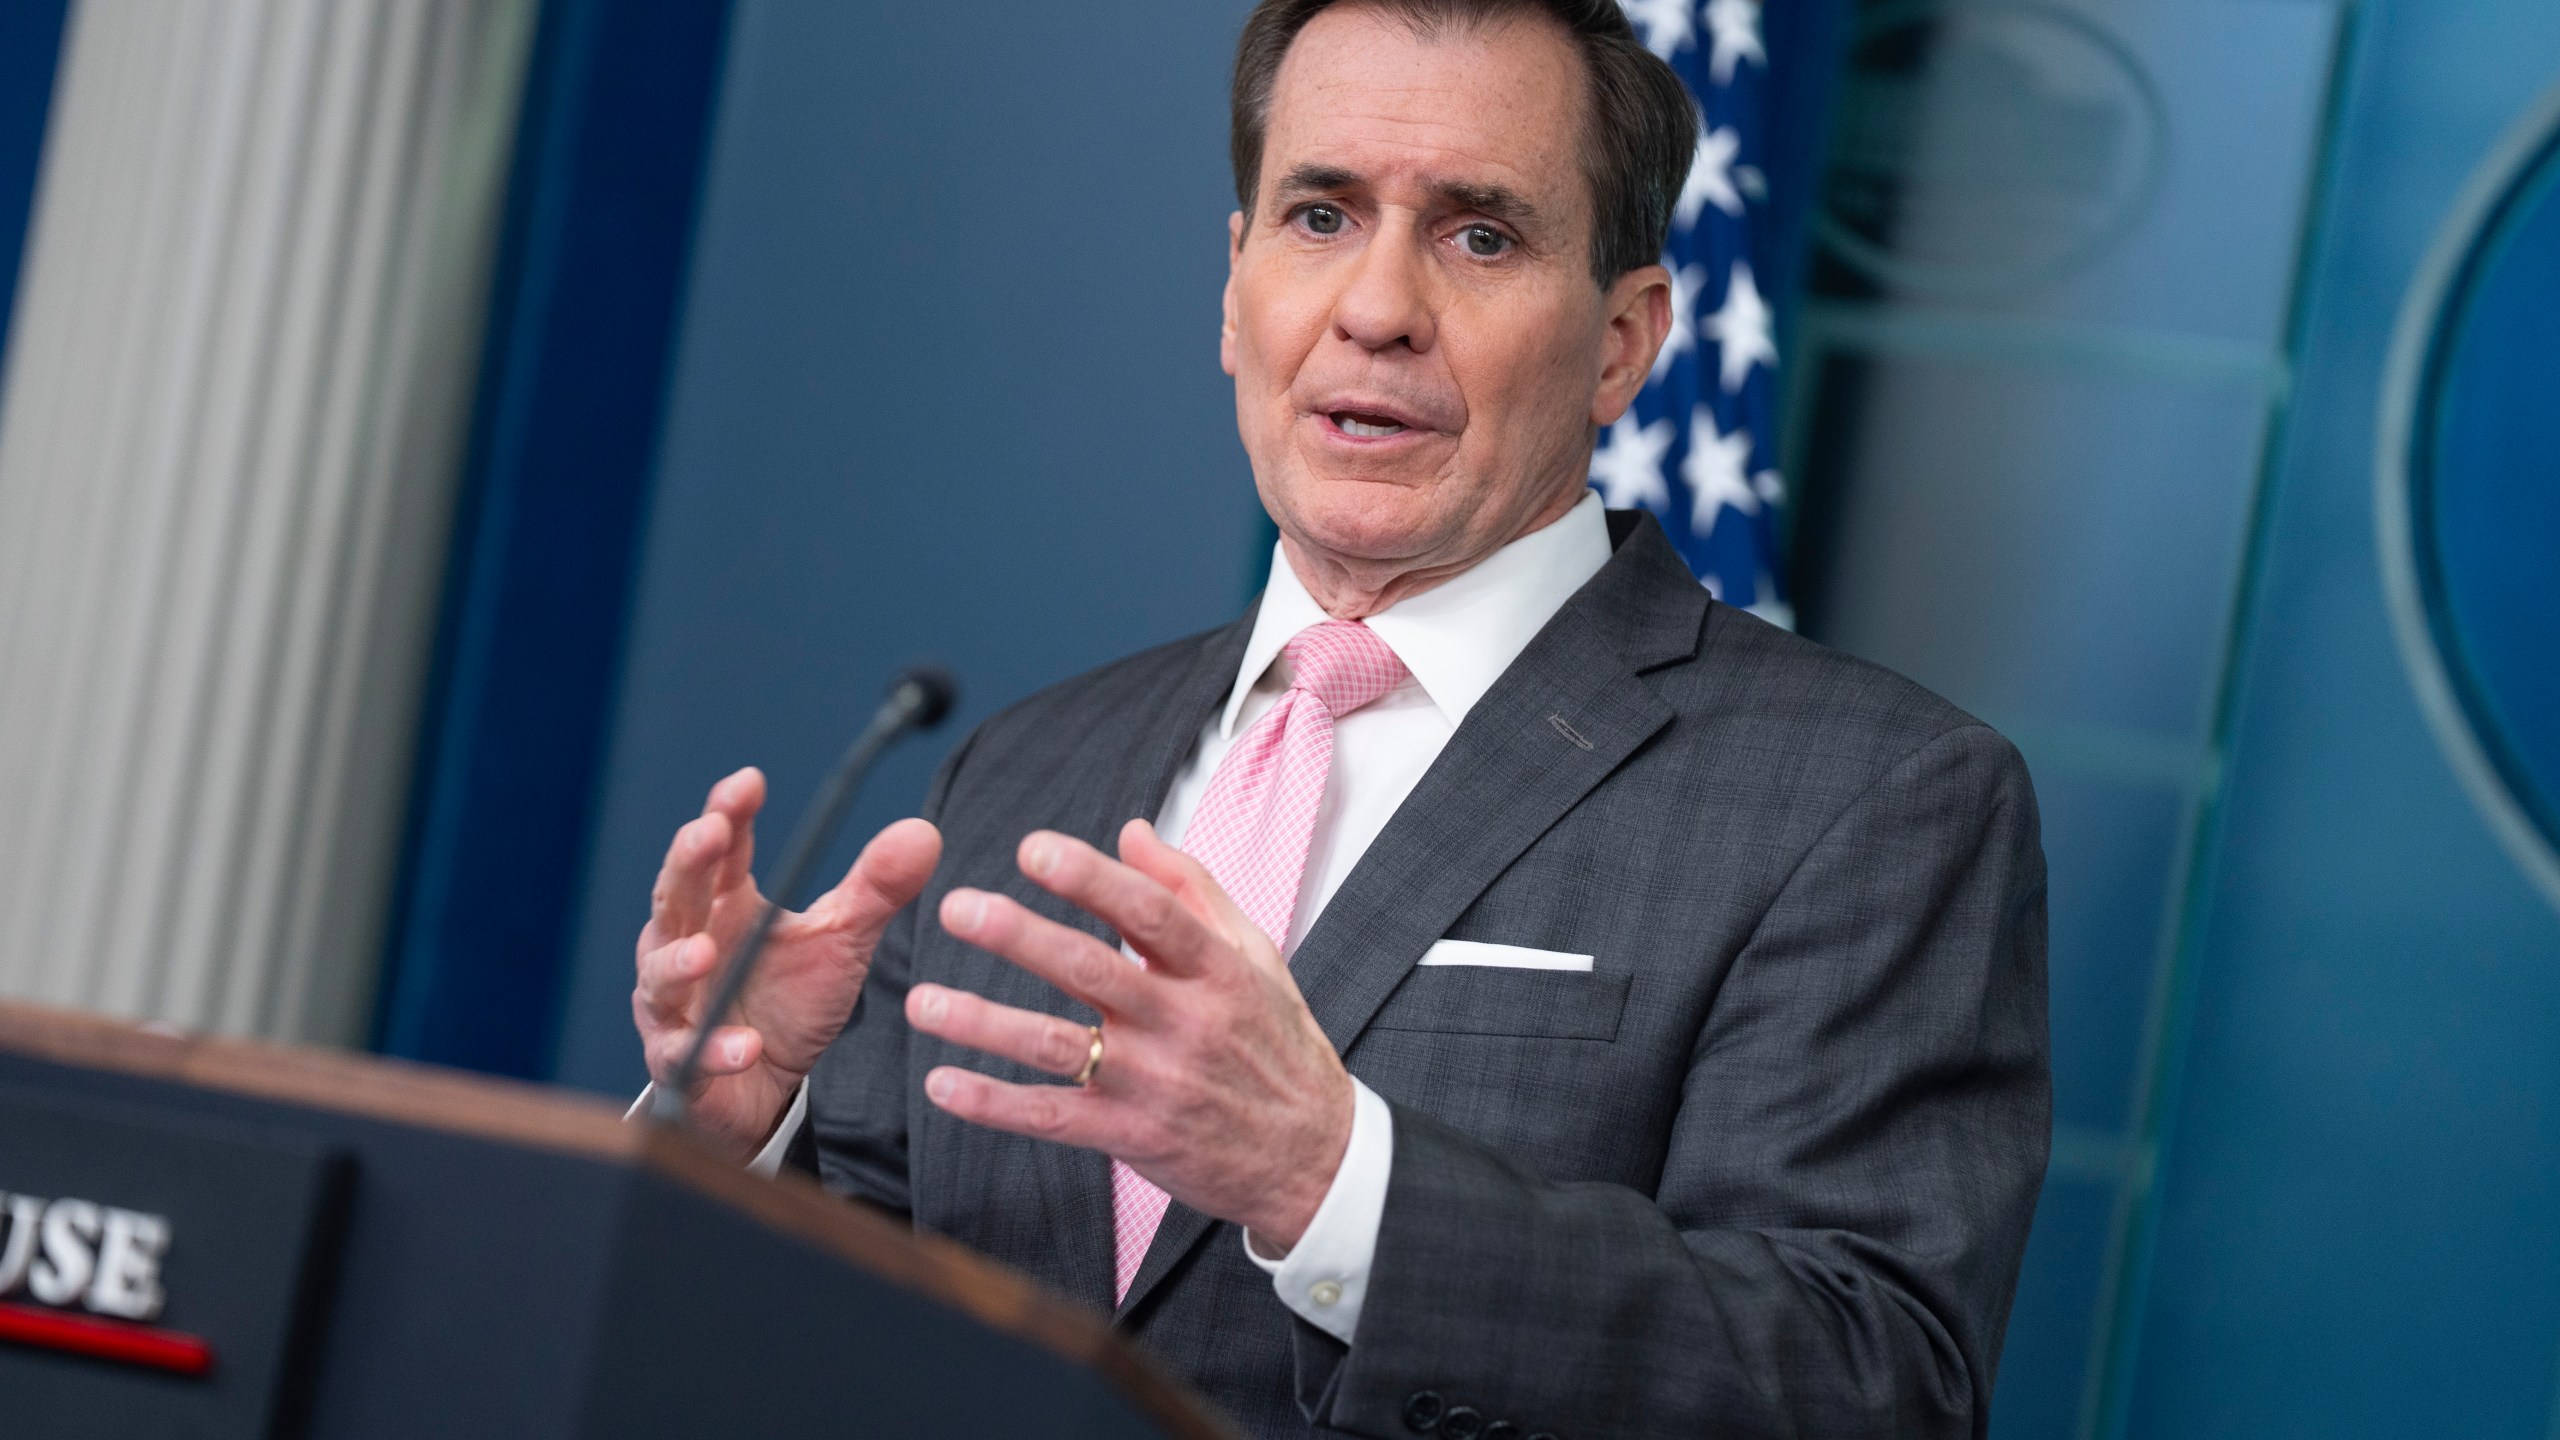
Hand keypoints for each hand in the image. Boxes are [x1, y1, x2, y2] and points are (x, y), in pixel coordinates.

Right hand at [633, 767, 940, 1161]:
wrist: (769, 1088)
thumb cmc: (791, 1000)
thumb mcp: (841, 939)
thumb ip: (875, 887)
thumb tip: (923, 831)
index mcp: (725, 905)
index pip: (722, 851)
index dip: (729, 813)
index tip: (749, 781)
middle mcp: (687, 945)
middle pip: (675, 896)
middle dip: (688, 863)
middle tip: (708, 833)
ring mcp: (676, 1006)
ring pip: (661, 977)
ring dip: (678, 963)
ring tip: (704, 952)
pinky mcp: (680, 1064)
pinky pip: (687, 1056)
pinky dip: (713, 1051)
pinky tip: (745, 1048)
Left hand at [907, 819, 1353, 1248]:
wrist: (1312, 1157)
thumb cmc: (1277, 1043)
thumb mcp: (1256, 956)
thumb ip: (1192, 889)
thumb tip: (1131, 831)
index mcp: (1216, 969)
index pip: (1150, 913)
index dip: (1091, 879)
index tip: (1034, 849)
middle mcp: (1185, 1023)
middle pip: (1094, 971)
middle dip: (1022, 938)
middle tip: (958, 908)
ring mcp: (1157, 1084)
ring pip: (1060, 1047)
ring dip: (986, 1023)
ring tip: (922, 1001)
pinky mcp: (1133, 1136)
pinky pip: (1053, 1118)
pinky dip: (995, 1104)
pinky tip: (943, 1084)